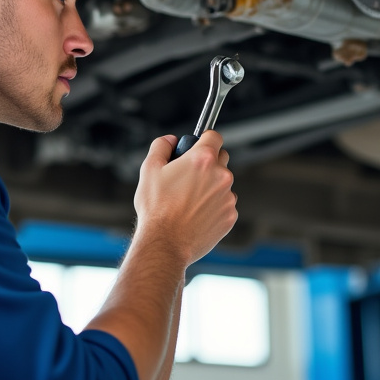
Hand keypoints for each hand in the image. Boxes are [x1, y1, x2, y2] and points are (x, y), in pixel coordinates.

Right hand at [131, 131, 236, 266]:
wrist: (165, 243)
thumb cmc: (156, 209)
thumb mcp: (149, 169)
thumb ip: (161, 146)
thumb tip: (170, 140)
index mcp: (202, 160)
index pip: (214, 136)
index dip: (204, 139)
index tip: (198, 146)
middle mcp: (221, 176)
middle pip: (222, 158)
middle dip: (208, 163)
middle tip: (188, 176)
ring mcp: (228, 197)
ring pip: (223, 183)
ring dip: (211, 186)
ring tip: (188, 200)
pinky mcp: (230, 216)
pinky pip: (225, 204)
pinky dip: (214, 206)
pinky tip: (196, 214)